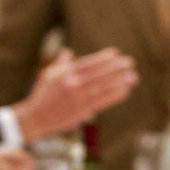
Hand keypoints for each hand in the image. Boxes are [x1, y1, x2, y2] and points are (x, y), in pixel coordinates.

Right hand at [10, 47, 140, 141]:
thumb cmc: (43, 95)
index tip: (116, 53)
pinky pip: (101, 101)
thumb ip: (61, 64)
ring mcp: (77, 96)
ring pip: (103, 86)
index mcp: (65, 73)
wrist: (36, 117)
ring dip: (120, 81)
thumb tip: (68, 51)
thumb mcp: (48, 75)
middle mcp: (72, 83)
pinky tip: (125, 91)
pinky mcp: (81, 109)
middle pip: (98, 73)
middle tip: (130, 62)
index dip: (103, 57)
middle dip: (116, 67)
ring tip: (133, 77)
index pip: (88, 63)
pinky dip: (114, 96)